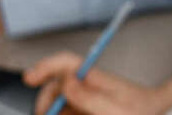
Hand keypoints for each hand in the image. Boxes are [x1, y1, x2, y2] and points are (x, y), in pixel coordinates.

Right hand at [25, 53, 169, 114]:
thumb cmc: (142, 112)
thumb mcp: (114, 109)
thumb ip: (89, 96)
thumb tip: (66, 81)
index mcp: (95, 78)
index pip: (65, 63)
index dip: (45, 67)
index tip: (29, 78)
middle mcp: (88, 86)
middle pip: (56, 87)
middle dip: (47, 101)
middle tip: (45, 114)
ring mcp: (87, 99)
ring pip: (60, 103)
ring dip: (55, 110)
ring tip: (56, 114)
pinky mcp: (87, 111)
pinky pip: (69, 112)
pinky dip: (64, 114)